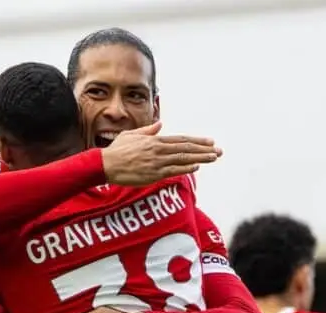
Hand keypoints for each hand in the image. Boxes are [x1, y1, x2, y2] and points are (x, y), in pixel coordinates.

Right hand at [101, 122, 221, 185]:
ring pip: (183, 159)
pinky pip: (173, 170)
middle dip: (204, 149)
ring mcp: (157, 162)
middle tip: (219, 151)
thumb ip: (148, 130)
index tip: (210, 142)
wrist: (105, 165)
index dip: (197, 141)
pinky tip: (196, 167)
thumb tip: (160, 124)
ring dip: (200, 158)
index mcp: (154, 140)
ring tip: (214, 158)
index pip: (181, 140)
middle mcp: (158, 150)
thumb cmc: (116, 151)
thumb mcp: (131, 135)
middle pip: (186, 148)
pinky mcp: (153, 174)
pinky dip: (186, 168)